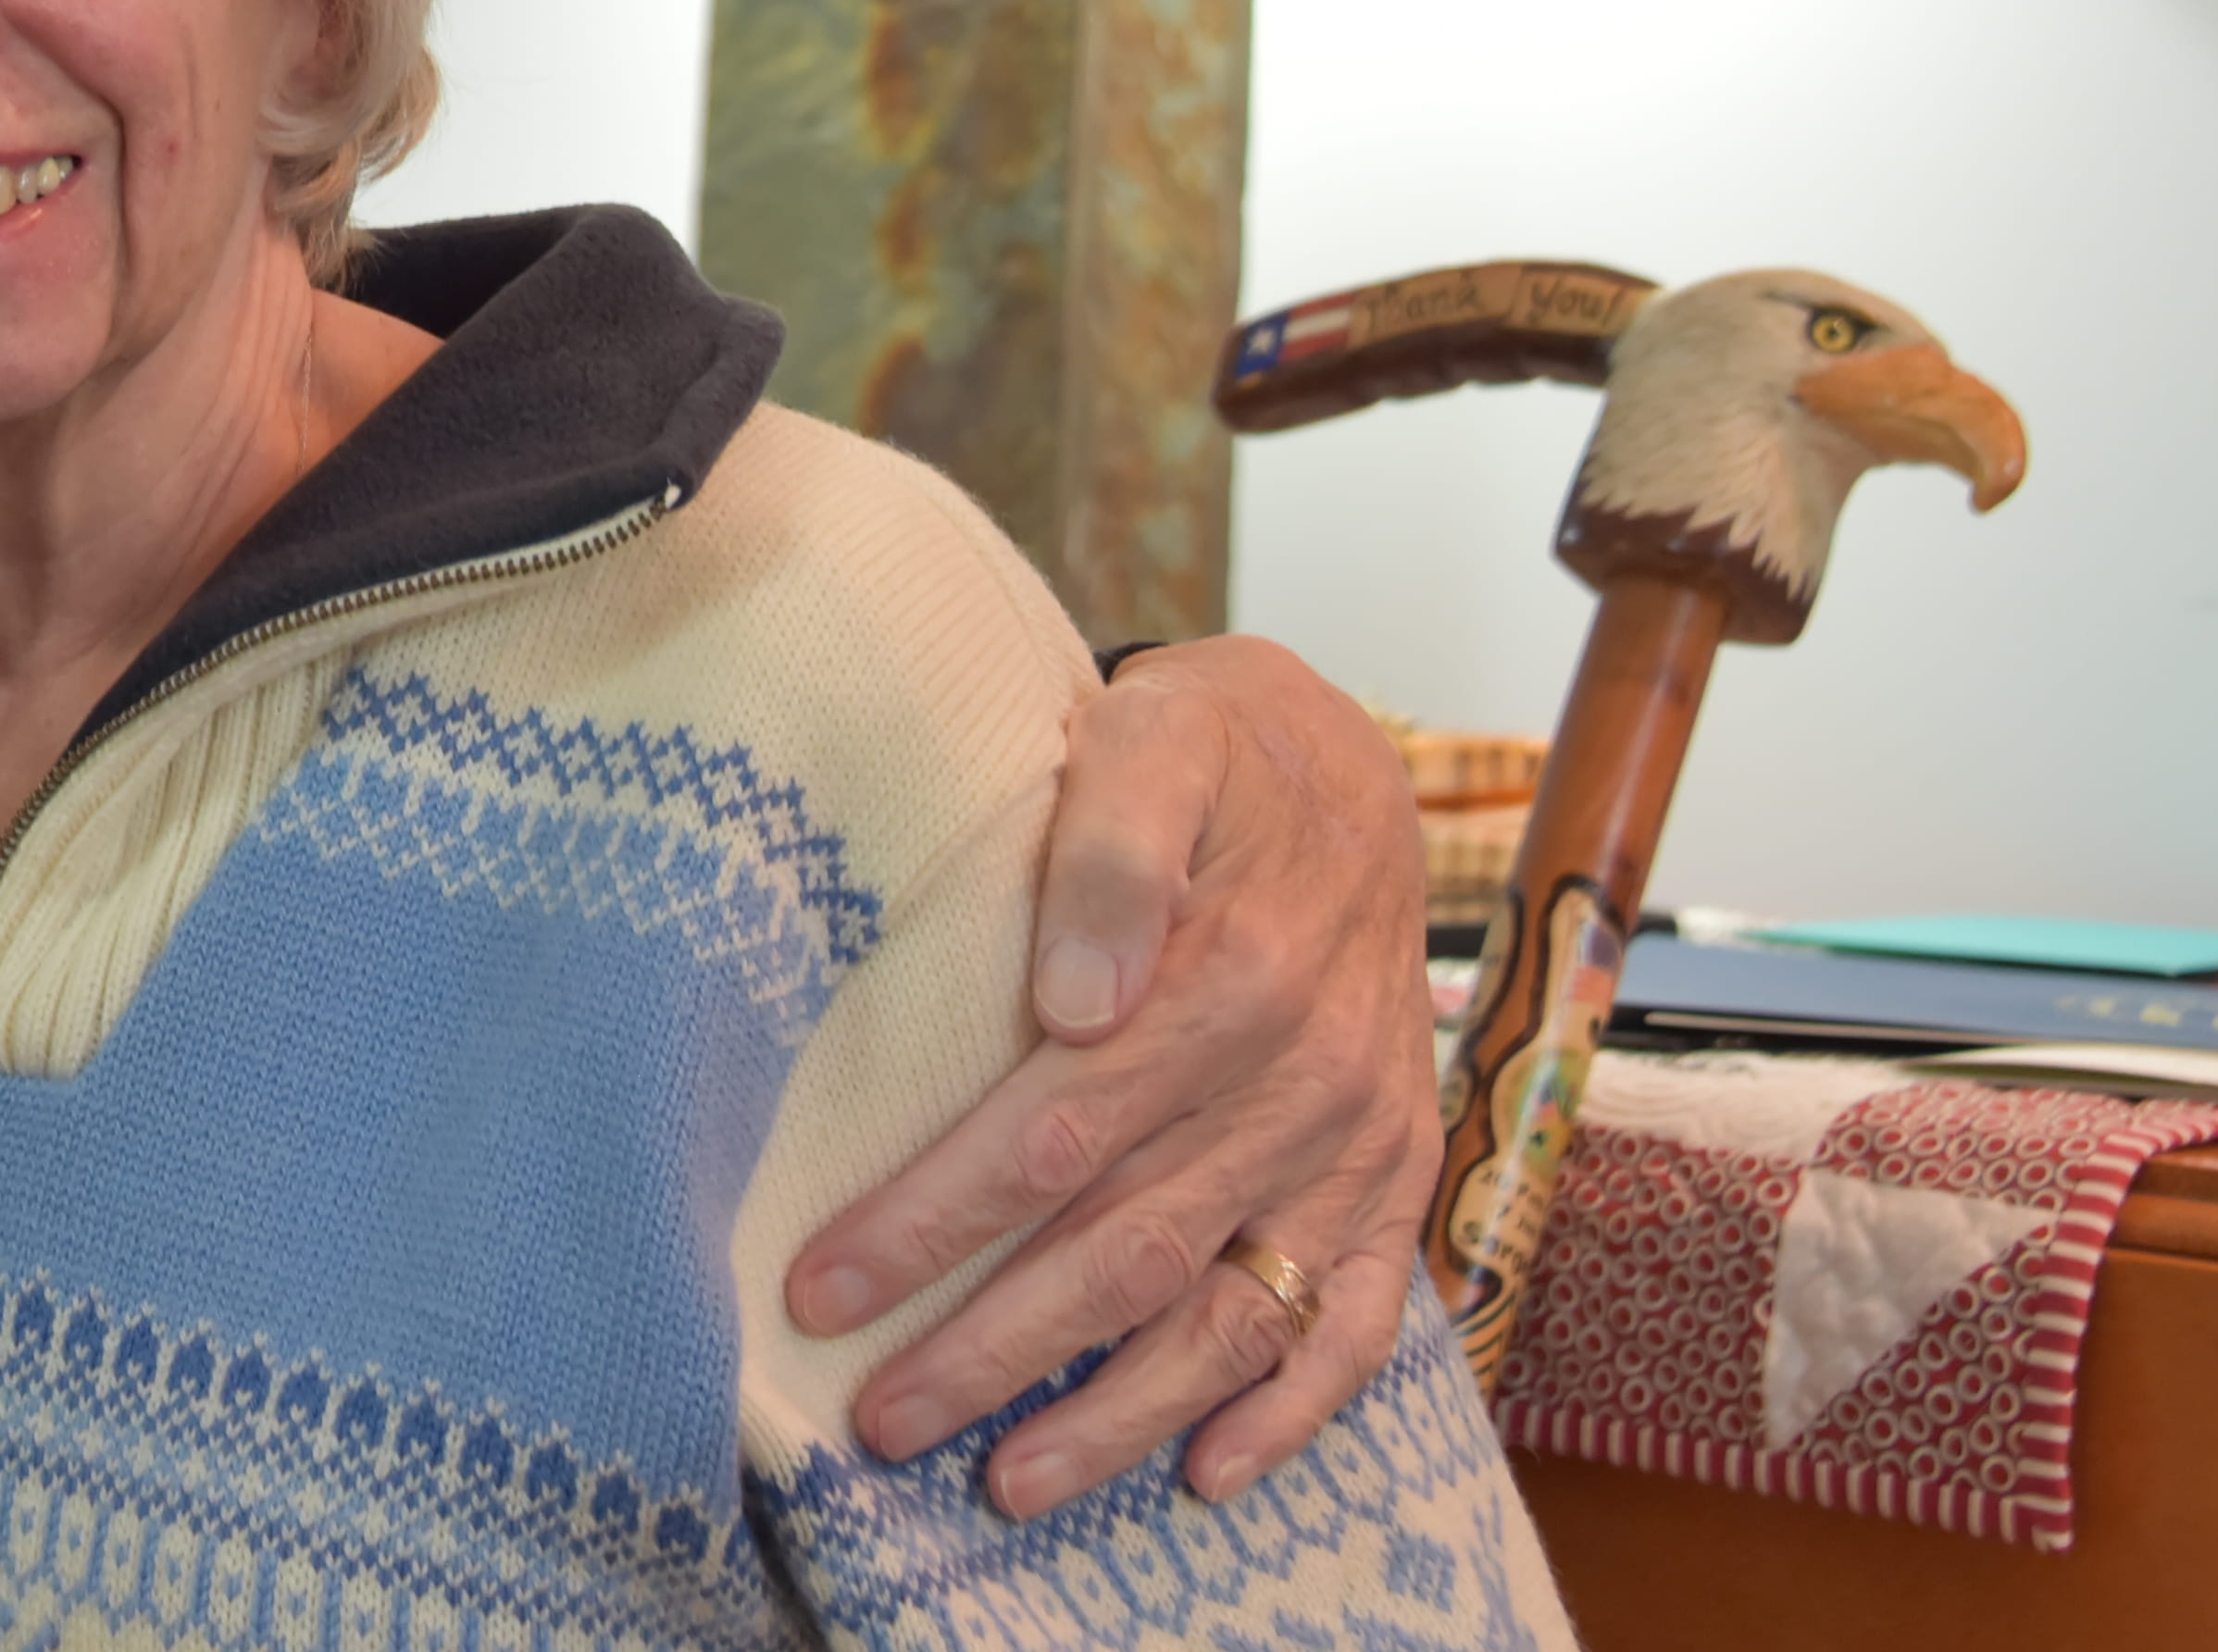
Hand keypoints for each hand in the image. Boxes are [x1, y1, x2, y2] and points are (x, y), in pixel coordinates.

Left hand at [782, 634, 1435, 1513]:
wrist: (1349, 763)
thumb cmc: (1215, 750)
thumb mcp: (1156, 734)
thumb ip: (1111, 848)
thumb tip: (1075, 994)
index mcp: (1230, 978)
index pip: (1052, 1133)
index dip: (935, 1221)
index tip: (825, 1285)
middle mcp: (1302, 1080)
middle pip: (1124, 1246)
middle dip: (992, 1347)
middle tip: (878, 1418)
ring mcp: (1353, 1143)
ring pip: (1231, 1311)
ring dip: (1119, 1413)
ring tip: (1010, 1483)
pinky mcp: (1392, 1174)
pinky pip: (1355, 1319)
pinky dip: (1289, 1411)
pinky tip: (1204, 1474)